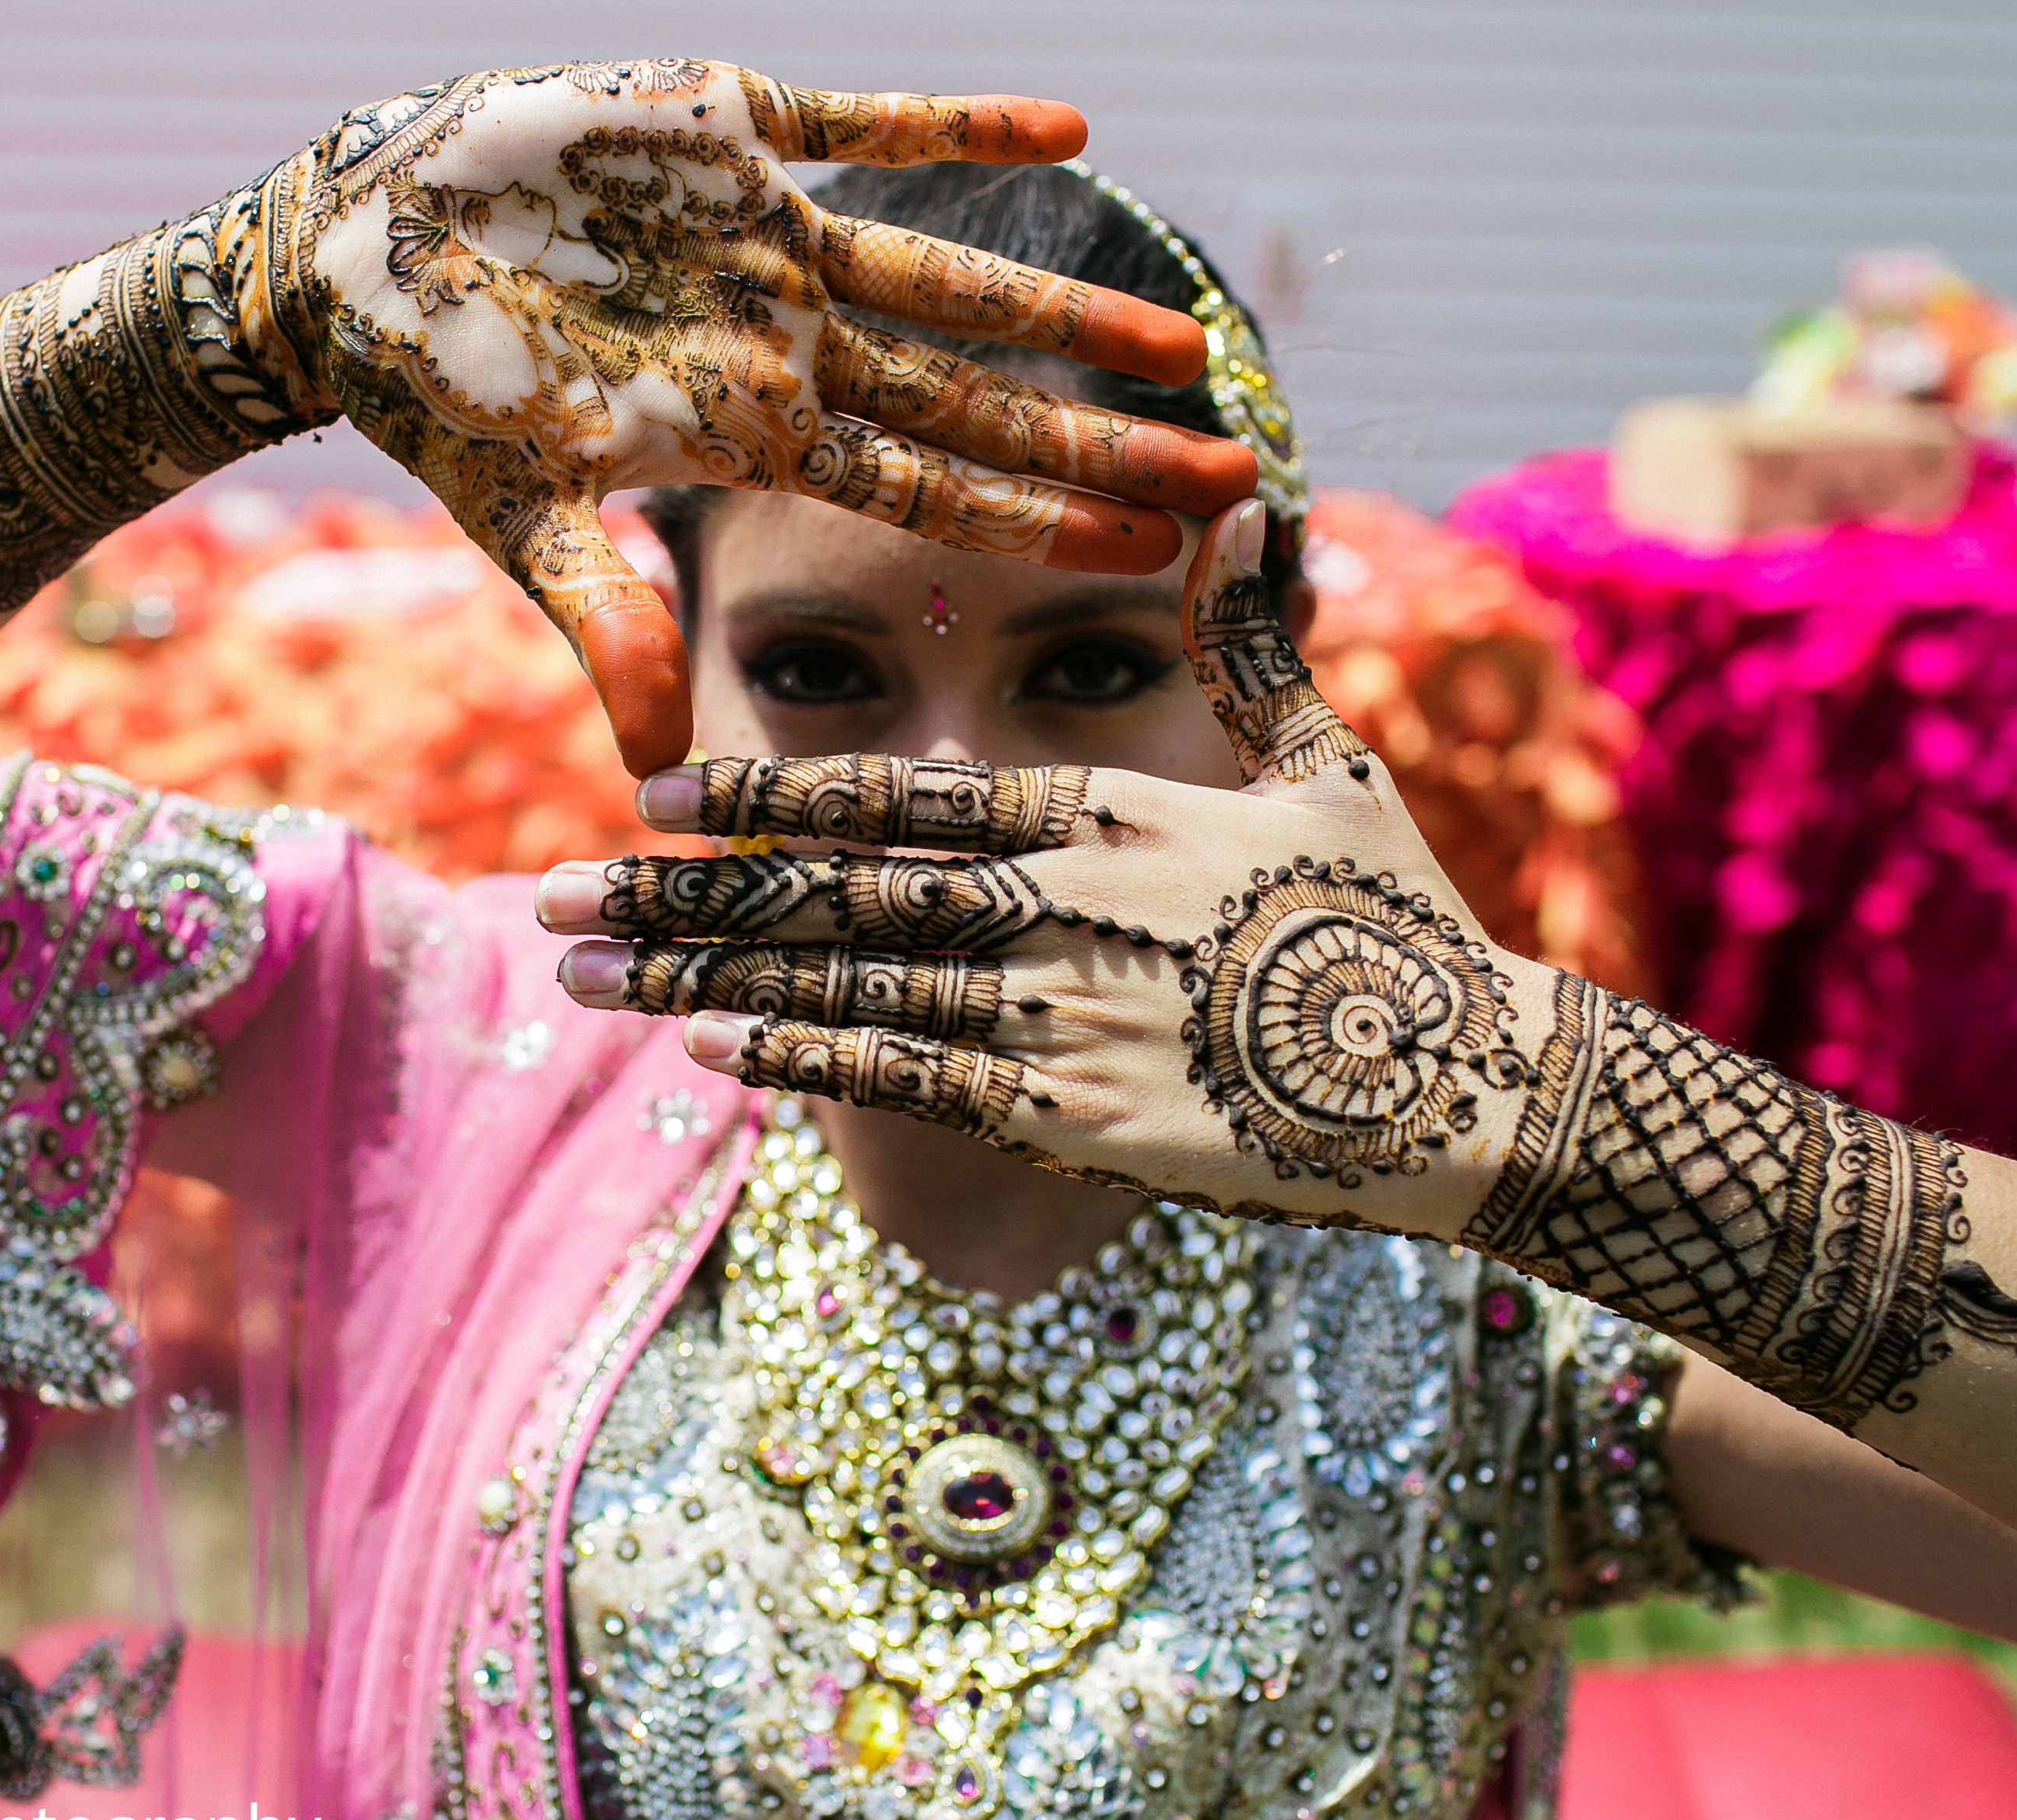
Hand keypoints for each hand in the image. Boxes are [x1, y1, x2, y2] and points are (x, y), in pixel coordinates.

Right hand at [235, 63, 1260, 769]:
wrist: (345, 261)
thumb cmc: (430, 396)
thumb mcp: (519, 517)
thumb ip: (604, 618)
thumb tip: (654, 764)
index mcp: (753, 432)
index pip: (934, 487)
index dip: (1048, 516)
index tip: (1163, 553)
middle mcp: (787, 340)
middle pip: (980, 400)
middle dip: (1104, 436)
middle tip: (1234, 465)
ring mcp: (768, 238)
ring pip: (950, 276)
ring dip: (1063, 306)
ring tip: (1183, 336)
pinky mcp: (725, 129)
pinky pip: (865, 122)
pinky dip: (956, 126)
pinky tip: (1069, 130)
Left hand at [534, 500, 1557, 1240]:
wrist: (1470, 1079)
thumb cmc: (1396, 914)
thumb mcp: (1326, 759)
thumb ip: (1250, 641)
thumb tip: (1250, 502)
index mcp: (1110, 813)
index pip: (904, 797)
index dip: (769, 792)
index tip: (656, 789)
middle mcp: (1063, 908)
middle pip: (833, 894)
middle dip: (678, 895)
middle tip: (546, 897)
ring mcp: (1062, 1018)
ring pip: (842, 990)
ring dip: (699, 981)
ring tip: (582, 973)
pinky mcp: (1078, 1120)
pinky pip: (911, 1085)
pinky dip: (803, 1062)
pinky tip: (704, 1047)